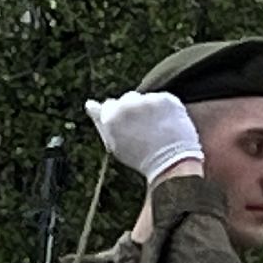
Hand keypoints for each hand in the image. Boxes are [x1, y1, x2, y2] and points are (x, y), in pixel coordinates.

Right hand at [84, 92, 202, 182]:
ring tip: (158, 131)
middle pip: (128, 99)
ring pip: (147, 99)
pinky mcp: (167, 99)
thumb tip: (90, 104)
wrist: (172, 163)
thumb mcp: (114, 144)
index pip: (109, 106)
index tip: (129, 130)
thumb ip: (100, 122)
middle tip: (145, 131)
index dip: (119, 118)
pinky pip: (164, 100)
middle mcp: (127, 104)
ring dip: (150, 109)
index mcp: (111, 116)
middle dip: (134, 110)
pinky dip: (166, 110)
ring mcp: (148, 100)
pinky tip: (168, 126)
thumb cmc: (140, 158)